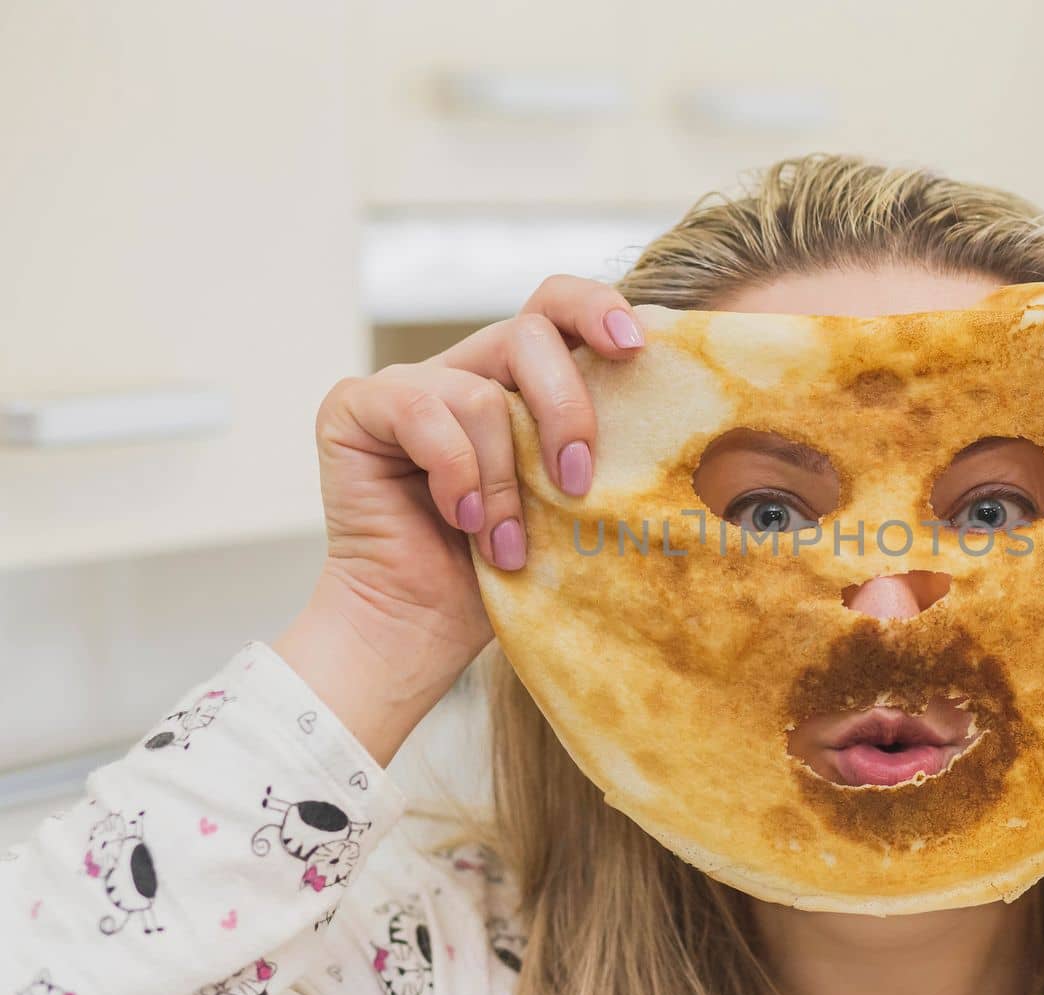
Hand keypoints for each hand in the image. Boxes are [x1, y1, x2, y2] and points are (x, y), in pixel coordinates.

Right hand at [273, 276, 644, 763]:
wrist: (421, 630)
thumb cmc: (507, 574)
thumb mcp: (572, 504)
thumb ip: (600, 449)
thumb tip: (679, 424)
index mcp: (521, 381)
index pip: (560, 308)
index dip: (598, 307)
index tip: (637, 345)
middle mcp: (465, 368)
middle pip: (529, 332)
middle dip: (567, 408)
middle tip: (580, 480)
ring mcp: (407, 384)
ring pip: (481, 394)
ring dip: (505, 481)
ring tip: (505, 544)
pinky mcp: (355, 407)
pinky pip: (420, 412)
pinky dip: (454, 473)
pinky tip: (461, 520)